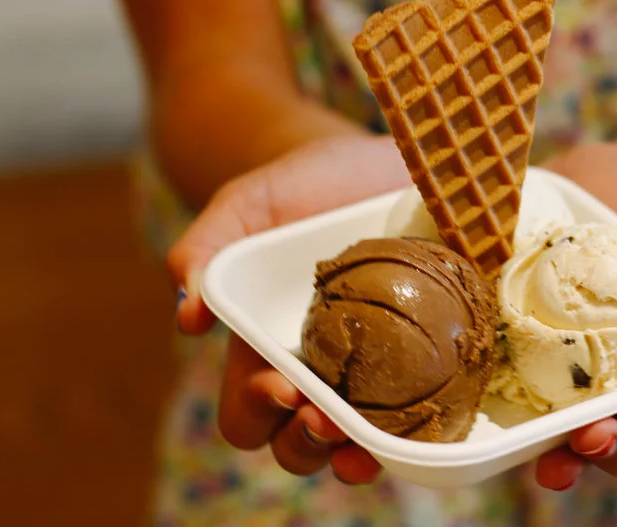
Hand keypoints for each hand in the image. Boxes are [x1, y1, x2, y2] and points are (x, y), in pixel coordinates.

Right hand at [167, 135, 408, 481]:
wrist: (377, 161)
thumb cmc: (302, 187)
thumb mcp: (249, 205)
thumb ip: (205, 249)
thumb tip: (188, 315)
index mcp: (266, 349)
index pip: (249, 412)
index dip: (258, 412)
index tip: (281, 386)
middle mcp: (318, 371)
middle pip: (300, 445)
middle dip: (307, 442)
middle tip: (326, 417)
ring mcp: (374, 370)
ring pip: (357, 444)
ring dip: (357, 454)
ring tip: (366, 441)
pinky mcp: (428, 357)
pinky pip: (420, 413)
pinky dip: (418, 429)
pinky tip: (425, 418)